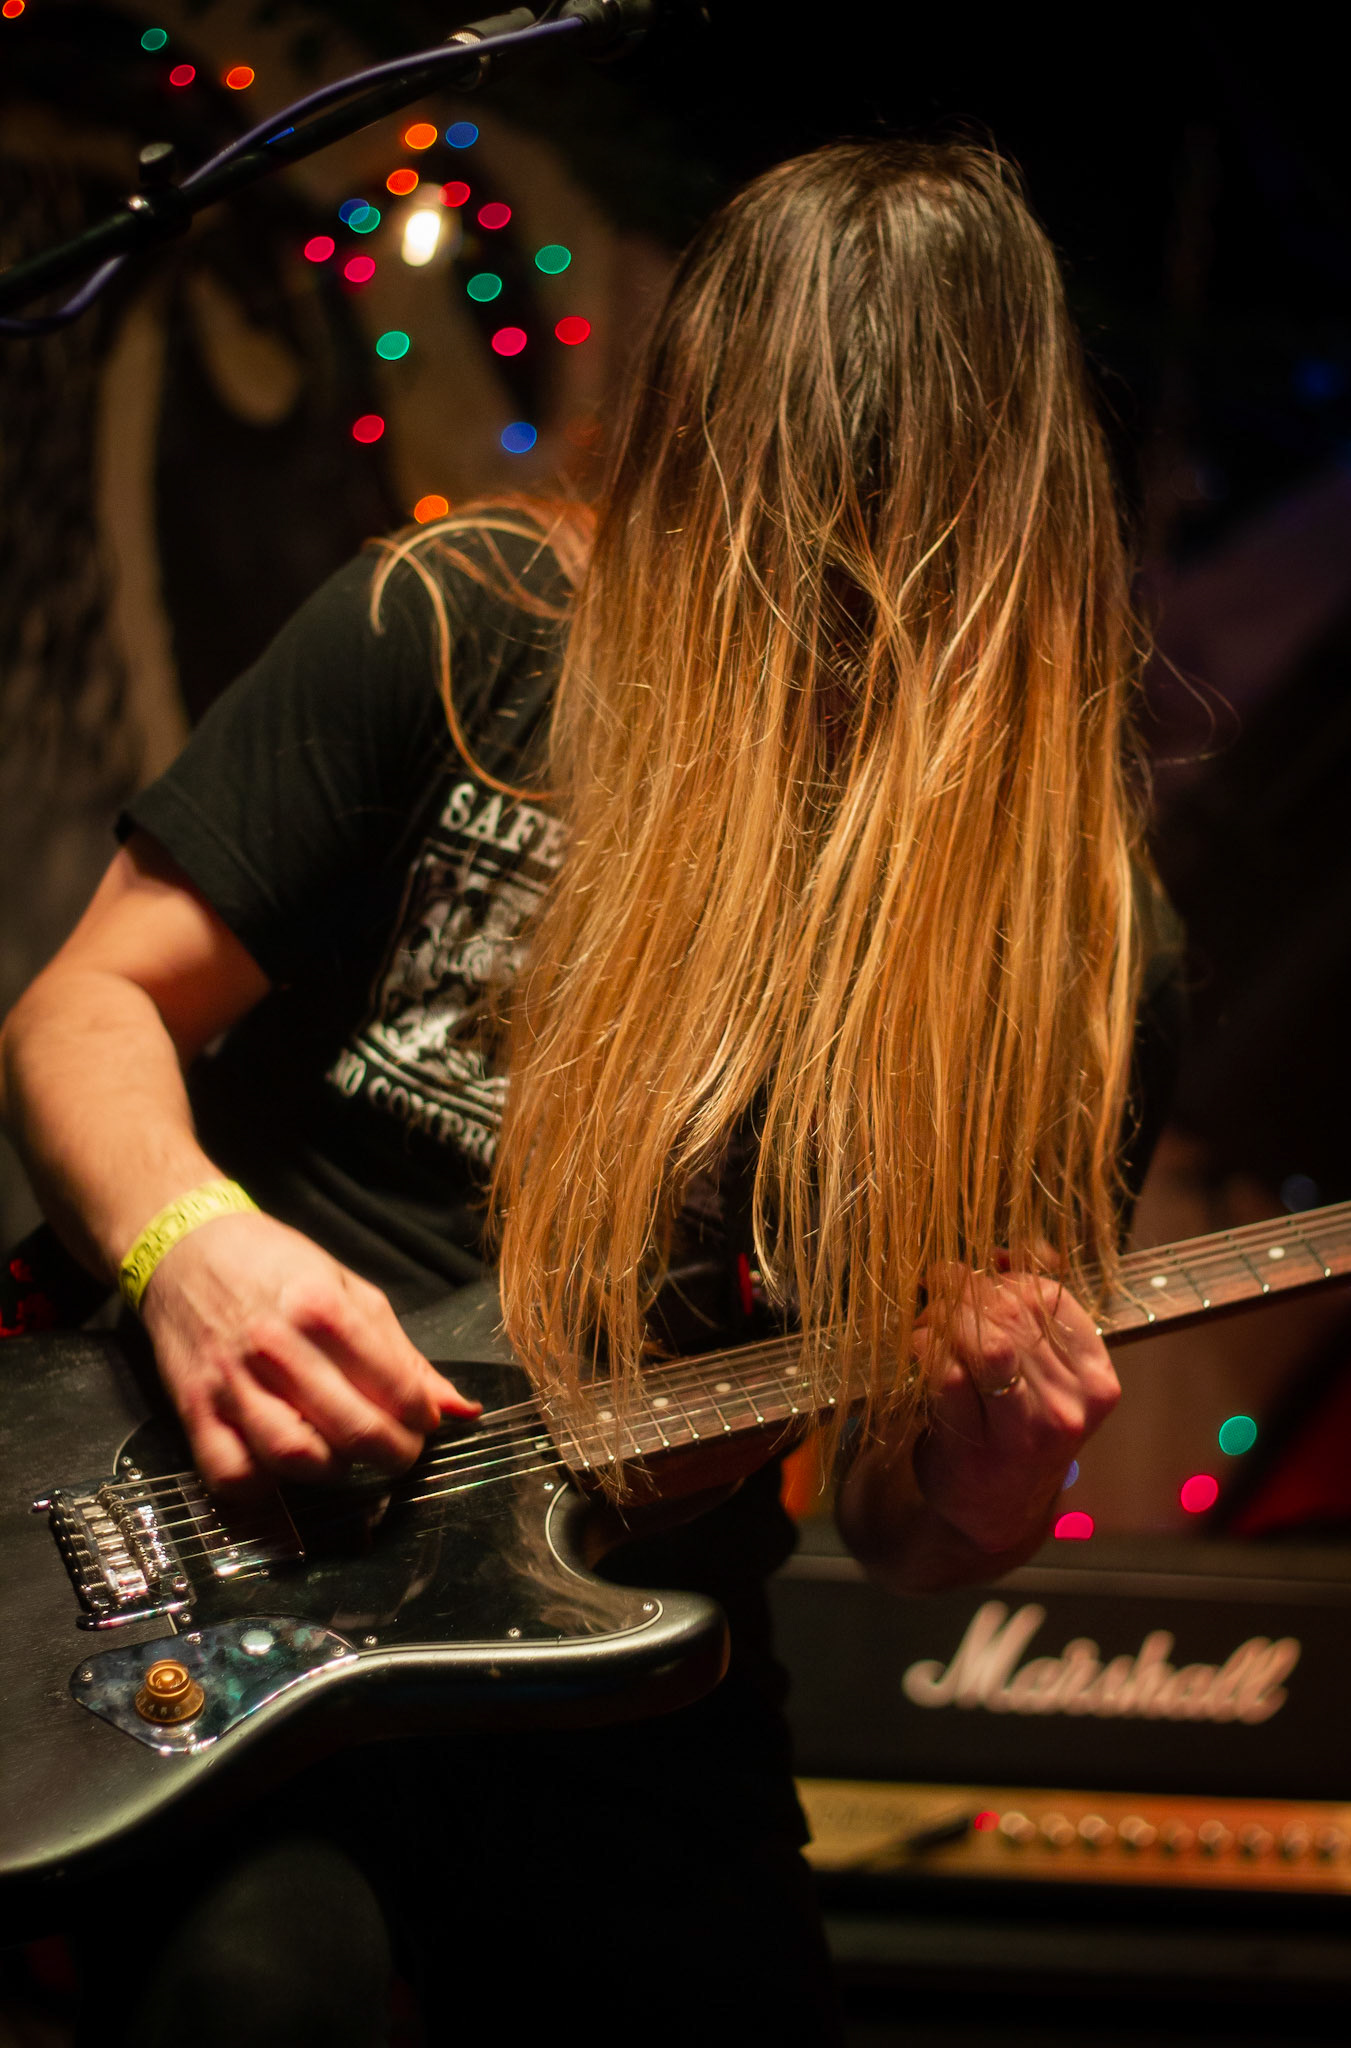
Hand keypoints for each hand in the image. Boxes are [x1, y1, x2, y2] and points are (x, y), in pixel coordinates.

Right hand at [138, 1210, 478, 1496]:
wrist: (185, 1249)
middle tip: (400, 1452)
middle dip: (393, 1454)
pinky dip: (264, 1491)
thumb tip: (462, 1410)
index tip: (424, 1420)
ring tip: (348, 1457)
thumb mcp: (349, 1291)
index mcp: (321, 1308)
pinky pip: (231, 1475)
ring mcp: (231, 1382)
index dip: (421, 1416)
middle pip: (352, 1429)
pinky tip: (286, 1473)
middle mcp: (276, 1346)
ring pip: (294, 1458)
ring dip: (335, 1472)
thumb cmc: (276, 1267)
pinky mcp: (194, 1410)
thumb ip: (404, 1355)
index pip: (394, 1385)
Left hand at [910, 1267, 1119, 1554]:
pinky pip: (948, 1376)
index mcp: (1096, 1380)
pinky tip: (917, 1347)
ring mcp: (1027, 1430)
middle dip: (968, 1290)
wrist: (995, 1512)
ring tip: (929, 1316)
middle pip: (1016, 1315)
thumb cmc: (1018, 1430)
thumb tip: (1004, 1253)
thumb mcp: (1047, 1378)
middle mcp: (1071, 1405)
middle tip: (939, 1284)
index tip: (977, 1272)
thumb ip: (1036, 1319)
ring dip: (946, 1316)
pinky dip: (926, 1349)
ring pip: (987, 1341)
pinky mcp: (979, 1446)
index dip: (1005, 1275)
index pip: (1051, 1299)